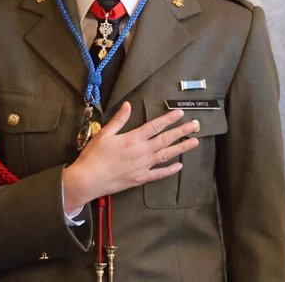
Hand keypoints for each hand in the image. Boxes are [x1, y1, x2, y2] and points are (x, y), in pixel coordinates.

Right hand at [62, 102, 199, 212]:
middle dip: (182, 131)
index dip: (169, 118)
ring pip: (167, 155)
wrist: (88, 180)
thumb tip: (128, 105)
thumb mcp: (104, 133)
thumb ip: (119, 119)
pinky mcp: (140, 179)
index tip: (180, 113)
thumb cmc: (94, 156)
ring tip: (194, 142)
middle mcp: (142, 151)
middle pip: (166, 139)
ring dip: (182, 148)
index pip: (155, 125)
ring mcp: (143, 166)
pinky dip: (170, 170)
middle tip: (196, 125)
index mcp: (133, 138)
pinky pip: (159, 174)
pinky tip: (180, 166)